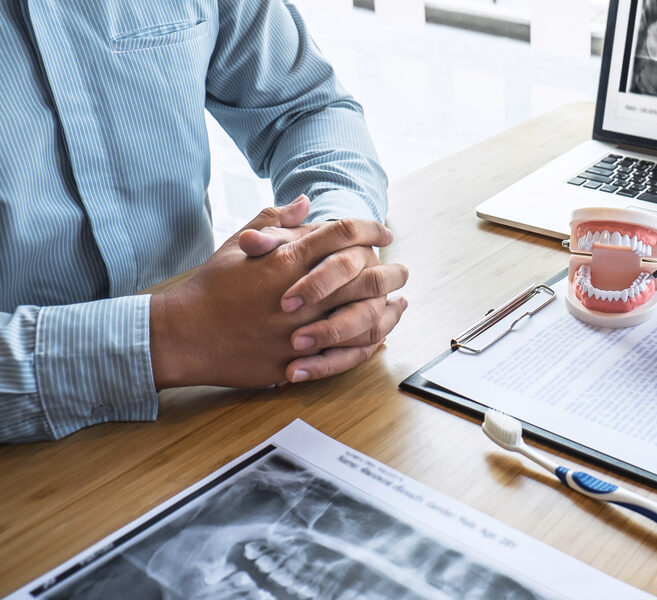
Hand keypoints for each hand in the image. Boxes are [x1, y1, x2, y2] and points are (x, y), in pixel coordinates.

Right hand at [149, 197, 404, 387]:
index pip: (343, 235)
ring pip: (363, 319)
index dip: (370, 229)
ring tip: (399, 302)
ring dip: (387, 310)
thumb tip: (305, 201)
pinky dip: (367, 345)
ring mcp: (300, 332)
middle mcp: (300, 295)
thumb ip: (274, 220)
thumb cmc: (210, 287)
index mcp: (286, 261)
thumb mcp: (238, 244)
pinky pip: (345, 355)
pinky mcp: (296, 361)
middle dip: (390, 271)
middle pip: (364, 277)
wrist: (182, 335)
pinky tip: (379, 337)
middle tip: (402, 270)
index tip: (385, 232)